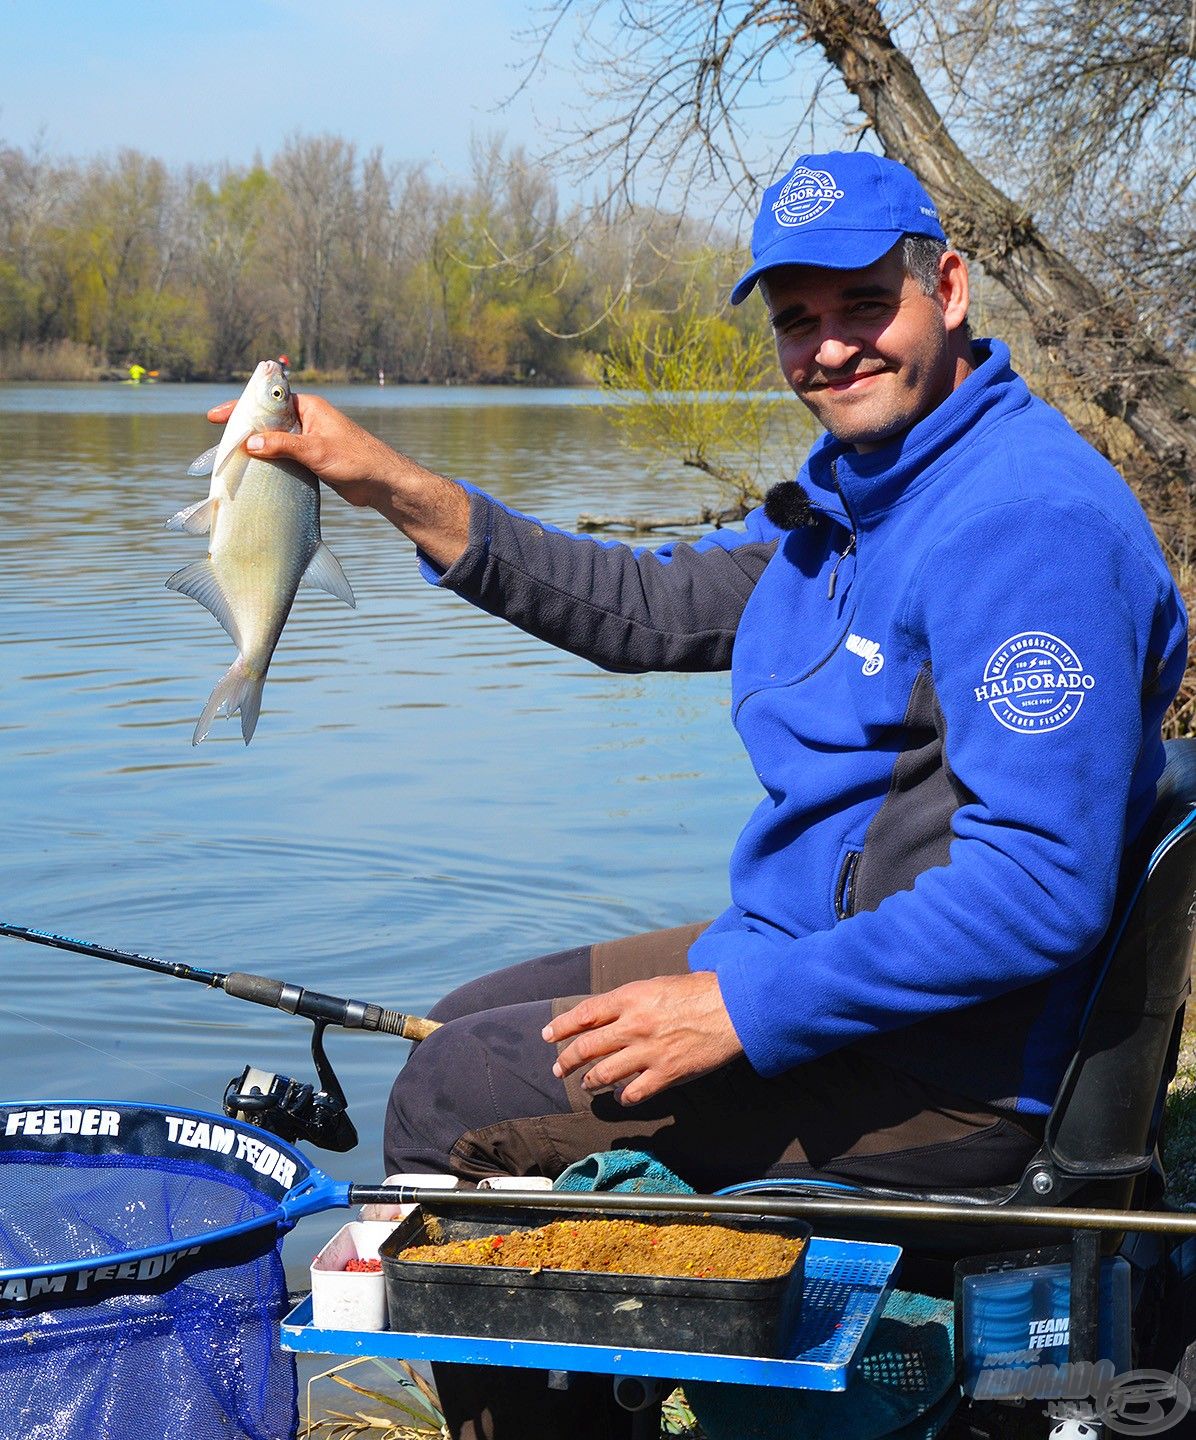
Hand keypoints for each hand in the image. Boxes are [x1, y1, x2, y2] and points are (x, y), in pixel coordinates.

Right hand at [206, 393, 402, 508]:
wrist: (381, 483)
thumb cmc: (354, 459)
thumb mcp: (315, 450)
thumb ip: (283, 445)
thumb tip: (250, 444)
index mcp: (307, 408)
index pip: (267, 403)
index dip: (240, 409)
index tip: (216, 417)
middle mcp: (306, 420)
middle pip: (267, 421)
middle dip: (244, 430)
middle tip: (220, 441)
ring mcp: (309, 440)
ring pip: (274, 441)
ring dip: (257, 449)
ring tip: (231, 459)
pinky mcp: (312, 459)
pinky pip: (284, 457)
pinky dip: (270, 462)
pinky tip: (256, 472)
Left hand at [542, 971, 742, 1106]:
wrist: (733, 1008)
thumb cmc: (698, 991)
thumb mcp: (657, 985)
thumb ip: (631, 1000)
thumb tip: (608, 1014)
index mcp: (630, 998)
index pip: (584, 1014)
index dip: (562, 1026)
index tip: (549, 1036)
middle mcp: (633, 1025)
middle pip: (587, 1047)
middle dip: (567, 1060)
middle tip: (558, 1068)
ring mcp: (648, 1051)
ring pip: (604, 1073)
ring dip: (590, 1081)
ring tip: (586, 1084)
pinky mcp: (666, 1073)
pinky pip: (633, 1092)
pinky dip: (623, 1096)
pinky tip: (622, 1096)